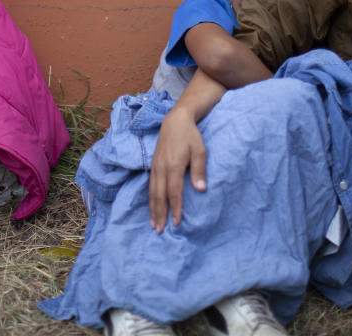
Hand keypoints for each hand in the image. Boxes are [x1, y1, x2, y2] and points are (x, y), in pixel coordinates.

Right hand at [148, 108, 206, 232]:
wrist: (175, 120)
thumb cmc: (191, 136)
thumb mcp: (200, 150)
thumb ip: (200, 170)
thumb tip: (201, 189)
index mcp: (174, 165)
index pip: (174, 192)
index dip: (176, 208)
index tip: (177, 223)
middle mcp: (161, 168)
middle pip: (159, 195)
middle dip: (160, 214)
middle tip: (160, 231)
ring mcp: (155, 166)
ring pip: (152, 192)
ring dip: (153, 209)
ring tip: (153, 224)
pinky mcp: (153, 165)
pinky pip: (150, 185)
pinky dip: (150, 199)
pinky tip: (151, 207)